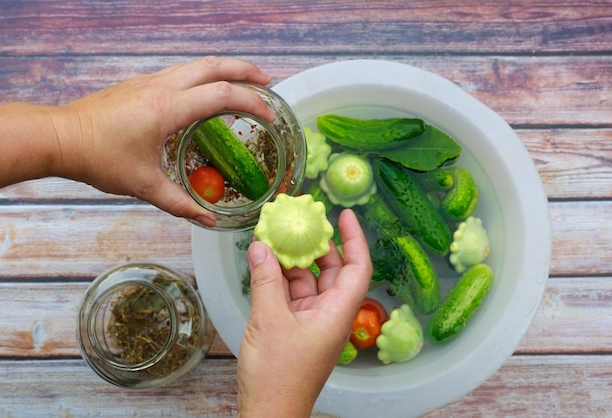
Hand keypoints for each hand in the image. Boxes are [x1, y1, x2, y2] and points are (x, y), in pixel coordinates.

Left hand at [52, 56, 275, 225]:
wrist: (57, 136)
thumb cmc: (98, 158)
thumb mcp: (143, 185)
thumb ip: (180, 204)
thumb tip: (208, 221)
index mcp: (167, 108)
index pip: (222, 95)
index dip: (253, 103)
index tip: (270, 116)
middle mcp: (161, 87)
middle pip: (213, 65)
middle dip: (245, 70)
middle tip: (267, 82)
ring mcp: (148, 82)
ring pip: (195, 65)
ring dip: (223, 70)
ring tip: (242, 84)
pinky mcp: (138, 85)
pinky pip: (179, 73)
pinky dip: (202, 78)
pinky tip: (203, 95)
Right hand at [237, 209, 371, 416]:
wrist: (269, 412)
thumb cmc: (278, 374)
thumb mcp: (269, 320)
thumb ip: (266, 280)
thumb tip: (261, 246)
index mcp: (337, 313)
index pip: (357, 268)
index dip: (355, 240)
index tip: (346, 216)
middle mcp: (330, 314)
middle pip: (332, 271)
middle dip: (318, 246)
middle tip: (302, 222)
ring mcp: (312, 321)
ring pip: (309, 282)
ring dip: (293, 262)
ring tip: (276, 237)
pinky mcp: (296, 328)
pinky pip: (293, 295)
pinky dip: (281, 279)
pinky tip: (265, 263)